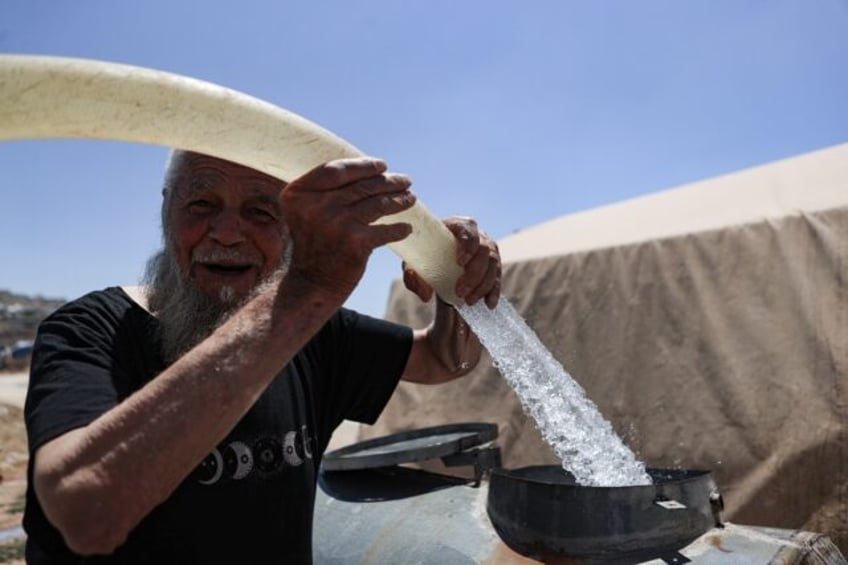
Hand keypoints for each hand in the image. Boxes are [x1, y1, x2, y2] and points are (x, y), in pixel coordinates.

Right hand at [281, 157, 415, 299]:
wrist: (309, 286)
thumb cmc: (311, 247)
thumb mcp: (304, 213)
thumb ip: (323, 192)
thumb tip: (363, 172)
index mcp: (299, 194)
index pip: (336, 170)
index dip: (362, 166)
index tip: (382, 166)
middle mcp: (316, 205)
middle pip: (361, 186)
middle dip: (388, 182)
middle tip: (405, 181)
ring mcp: (337, 223)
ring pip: (377, 204)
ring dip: (398, 200)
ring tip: (411, 198)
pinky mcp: (355, 242)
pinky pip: (385, 230)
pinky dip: (399, 229)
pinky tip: (407, 228)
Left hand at [403, 216, 500, 308]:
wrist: (436, 261)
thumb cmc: (424, 257)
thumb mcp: (413, 265)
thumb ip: (414, 278)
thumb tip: (425, 295)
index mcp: (456, 226)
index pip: (468, 228)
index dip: (468, 244)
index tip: (460, 262)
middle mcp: (477, 235)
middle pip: (484, 250)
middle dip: (473, 274)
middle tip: (460, 292)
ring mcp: (488, 249)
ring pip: (493, 264)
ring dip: (482, 285)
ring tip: (468, 301)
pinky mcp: (493, 264)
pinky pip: (498, 277)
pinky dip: (494, 291)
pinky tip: (489, 304)